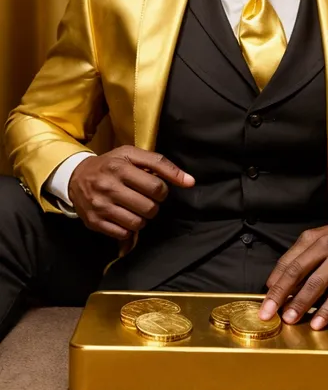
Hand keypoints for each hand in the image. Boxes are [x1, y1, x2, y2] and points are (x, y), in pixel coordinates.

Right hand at [69, 145, 194, 239]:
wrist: (75, 177)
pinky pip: (123, 234)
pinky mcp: (94, 222)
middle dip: (153, 205)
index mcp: (120, 167)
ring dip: (142, 218)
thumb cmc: (111, 164)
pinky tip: (124, 217)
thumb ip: (163, 165)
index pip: (157, 187)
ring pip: (138, 223)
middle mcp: (108, 186)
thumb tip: (190, 182)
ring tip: (135, 208)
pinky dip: (128, 228)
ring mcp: (100, 206)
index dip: (162, 191)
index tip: (156, 189)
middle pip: (149, 208)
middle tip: (145, 199)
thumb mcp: (133, 155)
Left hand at [259, 213, 327, 329]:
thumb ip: (300, 258)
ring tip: (290, 319)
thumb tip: (279, 282)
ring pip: (317, 284)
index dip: (275, 282)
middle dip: (280, 294)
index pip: (287, 262)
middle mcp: (324, 247)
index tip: (265, 298)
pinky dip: (327, 310)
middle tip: (268, 312)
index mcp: (311, 239)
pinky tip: (318, 322)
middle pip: (297, 272)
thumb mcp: (318, 238)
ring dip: (301, 303)